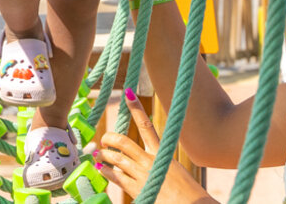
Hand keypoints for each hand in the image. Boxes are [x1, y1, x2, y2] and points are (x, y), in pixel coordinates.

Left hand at [97, 92, 217, 203]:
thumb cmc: (187, 192)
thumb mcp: (175, 170)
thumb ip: (158, 163)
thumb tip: (142, 160)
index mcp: (162, 153)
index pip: (147, 125)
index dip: (136, 108)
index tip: (128, 93)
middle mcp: (151, 161)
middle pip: (124, 142)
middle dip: (110, 138)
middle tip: (104, 139)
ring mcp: (143, 175)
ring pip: (117, 159)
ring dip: (105, 155)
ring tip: (98, 155)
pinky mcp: (138, 190)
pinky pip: (116, 177)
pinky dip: (106, 171)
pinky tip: (101, 169)